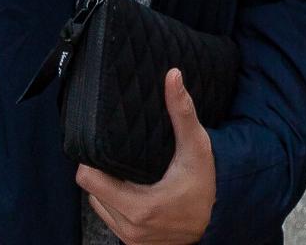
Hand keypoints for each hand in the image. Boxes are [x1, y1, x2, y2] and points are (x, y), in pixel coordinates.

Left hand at [74, 68, 215, 244]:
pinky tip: (126, 187)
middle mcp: (130, 226)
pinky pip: (109, 217)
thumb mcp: (196, 148)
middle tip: (111, 152)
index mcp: (139, 206)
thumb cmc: (205, 186)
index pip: (88, 180)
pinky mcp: (132, 243)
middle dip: (98, 171)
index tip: (100, 144)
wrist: (217, 223)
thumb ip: (182, 112)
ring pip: (97, 205)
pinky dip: (113, 202)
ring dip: (104, 188)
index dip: (89, 160)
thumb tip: (172, 76)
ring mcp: (129, 238)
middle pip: (90, 191)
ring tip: (119, 168)